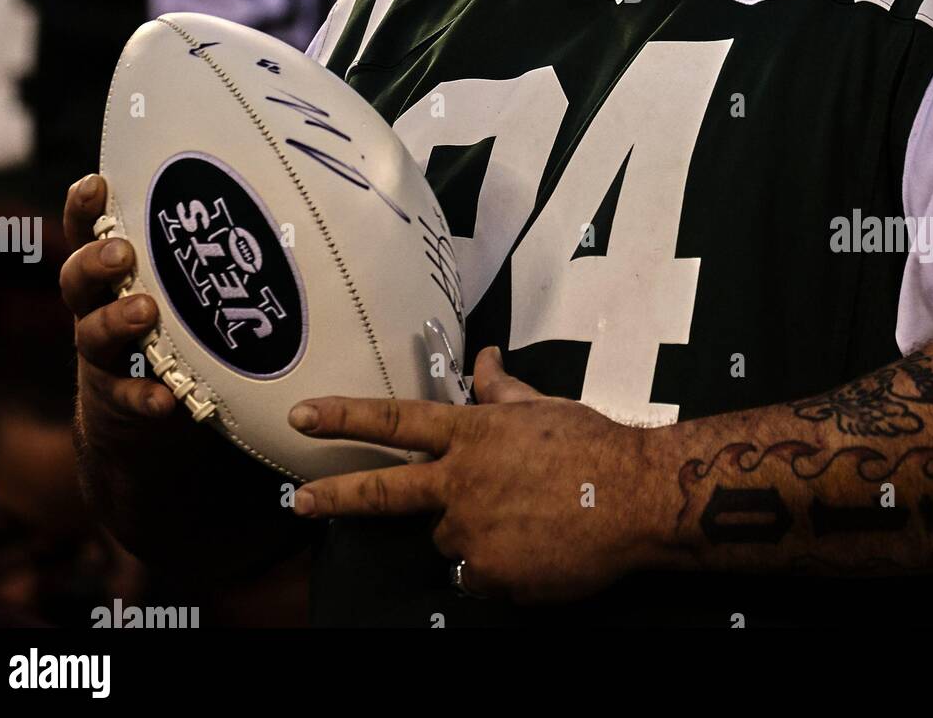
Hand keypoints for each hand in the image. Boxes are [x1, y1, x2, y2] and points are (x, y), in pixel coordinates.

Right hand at [59, 173, 176, 438]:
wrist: (144, 410)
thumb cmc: (173, 324)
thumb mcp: (177, 282)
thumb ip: (198, 249)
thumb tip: (267, 197)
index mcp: (111, 273)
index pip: (87, 232)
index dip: (84, 208)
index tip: (97, 184)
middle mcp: (97, 307)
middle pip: (78, 279)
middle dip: (96, 262)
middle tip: (122, 253)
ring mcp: (103, 354)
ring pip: (92, 334)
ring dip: (117, 321)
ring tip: (144, 311)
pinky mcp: (117, 398)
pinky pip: (125, 396)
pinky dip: (144, 396)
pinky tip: (163, 398)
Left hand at [288, 347, 664, 603]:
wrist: (634, 497)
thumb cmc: (590, 445)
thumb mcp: (540, 408)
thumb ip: (500, 390)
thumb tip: (483, 357)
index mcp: (471, 434)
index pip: (396, 420)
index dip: (345, 417)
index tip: (303, 415)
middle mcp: (460, 482)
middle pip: (385, 490)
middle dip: (335, 494)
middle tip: (298, 502)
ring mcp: (471, 532)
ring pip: (450, 537)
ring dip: (474, 531)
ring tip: (525, 519)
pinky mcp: (489, 574)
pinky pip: (480, 574)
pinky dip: (499, 566)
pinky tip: (534, 548)